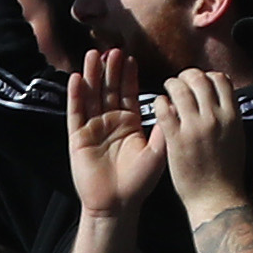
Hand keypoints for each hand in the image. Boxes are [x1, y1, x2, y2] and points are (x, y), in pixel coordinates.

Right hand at [66, 45, 164, 220]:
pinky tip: (75, 79)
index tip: (130, 55)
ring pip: (91, 97)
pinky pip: (76, 114)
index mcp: (129, 121)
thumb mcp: (159, 149)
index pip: (128, 92)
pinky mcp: (78, 139)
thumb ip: (165, 126)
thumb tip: (177, 102)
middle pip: (109, 90)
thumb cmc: (140, 180)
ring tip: (92, 54)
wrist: (118, 204)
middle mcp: (110, 122)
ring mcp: (93, 129)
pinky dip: (76, 96)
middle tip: (112, 48)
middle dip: (110, 69)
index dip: (128, 74)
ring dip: (91, 76)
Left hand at [159, 70, 250, 218]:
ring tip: (168, 87)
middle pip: (200, 80)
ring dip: (172, 84)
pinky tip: (160, 104)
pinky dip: (162, 102)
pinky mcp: (176, 139)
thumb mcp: (236, 135)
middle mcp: (215, 116)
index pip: (221, 80)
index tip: (201, 80)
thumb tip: (221, 99)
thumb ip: (229, 115)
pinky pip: (166, 111)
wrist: (215, 196)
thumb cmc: (227, 169)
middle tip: (180, 79)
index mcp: (232, 115)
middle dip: (188, 75)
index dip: (209, 75)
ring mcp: (195, 127)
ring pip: (182, 91)